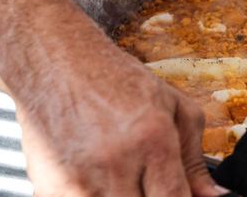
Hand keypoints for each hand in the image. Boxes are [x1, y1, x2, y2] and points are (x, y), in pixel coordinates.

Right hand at [15, 43, 224, 196]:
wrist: (55, 63)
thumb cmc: (116, 81)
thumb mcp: (173, 107)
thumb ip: (195, 159)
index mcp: (153, 140)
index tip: (182, 196)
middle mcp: (116, 164)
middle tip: (150, 182)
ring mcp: (79, 181)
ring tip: (127, 178)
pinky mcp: (51, 191)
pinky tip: (101, 181)